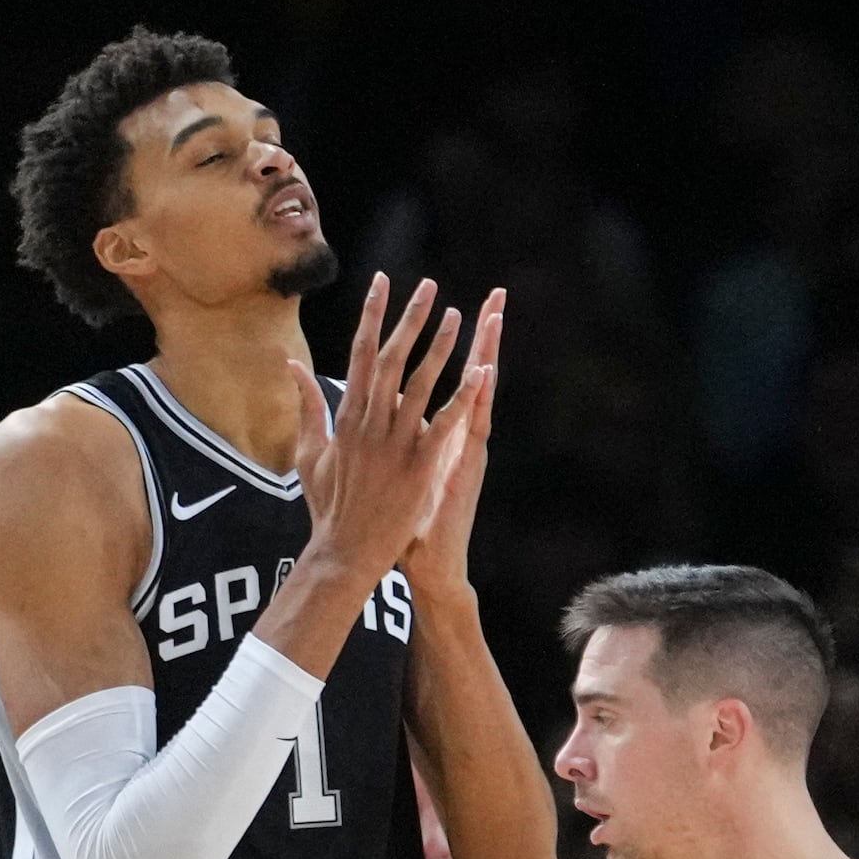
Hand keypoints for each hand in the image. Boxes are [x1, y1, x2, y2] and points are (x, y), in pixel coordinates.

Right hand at [288, 274, 484, 586]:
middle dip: (409, 318)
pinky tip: (480, 373)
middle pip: (392, 359)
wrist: (344, 551)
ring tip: (455, 316)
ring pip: (421, 384)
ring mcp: (394, 444)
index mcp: (347, 417)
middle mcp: (370, 423)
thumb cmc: (328, 507)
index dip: (372, 316)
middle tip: (427, 286)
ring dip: (439, 347)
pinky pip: (444, 425)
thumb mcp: (308, 454)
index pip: (361, 354)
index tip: (382, 283)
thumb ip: (307, 407)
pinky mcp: (417, 466)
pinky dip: (462, 398)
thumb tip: (291, 367)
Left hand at [401, 288, 503, 599]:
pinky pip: (473, 428)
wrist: (426, 564)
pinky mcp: (463, 467)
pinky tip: (486, 372)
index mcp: (429, 428)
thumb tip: (363, 402)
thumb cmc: (403, 521)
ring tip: (495, 317)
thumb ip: (376, 431)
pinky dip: (478, 400)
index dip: (440, 340)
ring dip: (486, 353)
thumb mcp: (385, 469)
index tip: (444, 306)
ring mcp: (462, 448)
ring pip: (477, 391)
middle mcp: (452, 432)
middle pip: (469, 372)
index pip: (436, 374)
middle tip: (495, 295)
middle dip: (480, 333)